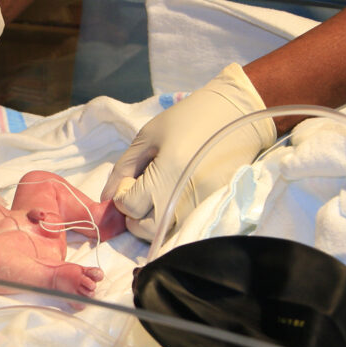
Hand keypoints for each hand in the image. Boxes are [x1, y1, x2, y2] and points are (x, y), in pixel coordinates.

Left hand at [101, 63, 277, 239]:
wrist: (239, 114)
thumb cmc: (190, 118)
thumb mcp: (148, 136)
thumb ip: (123, 168)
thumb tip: (106, 197)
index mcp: (166, 178)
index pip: (129, 206)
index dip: (123, 193)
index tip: (133, 177)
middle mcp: (183, 201)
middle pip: (143, 229)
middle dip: (134, 213)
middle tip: (141, 189)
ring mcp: (201, 209)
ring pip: (163, 232)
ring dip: (151, 218)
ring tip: (157, 191)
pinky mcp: (214, 209)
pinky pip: (183, 224)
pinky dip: (171, 216)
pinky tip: (175, 193)